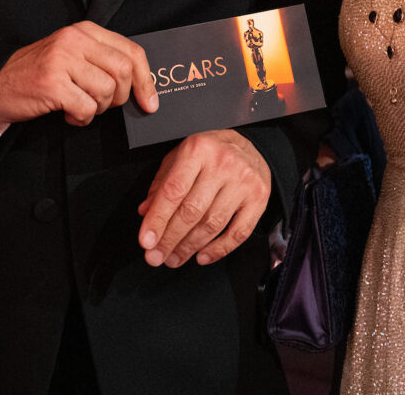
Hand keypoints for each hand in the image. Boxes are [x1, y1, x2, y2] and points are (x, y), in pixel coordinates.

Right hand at [0, 21, 156, 127]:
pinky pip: (85, 108)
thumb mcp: (73, 57)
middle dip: (120, 97)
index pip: (131, 51)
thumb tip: (143, 85)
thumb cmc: (40, 74)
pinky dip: (81, 119)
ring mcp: (61, 60)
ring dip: (97, 109)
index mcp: (84, 31)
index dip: (146, 80)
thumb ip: (103, 61)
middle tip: (103, 105)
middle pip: (123, 71)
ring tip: (79, 107)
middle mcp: (74, 40)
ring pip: (106, 91)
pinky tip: (68, 115)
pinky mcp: (51, 83)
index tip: (150, 102)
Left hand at [136, 129, 270, 268]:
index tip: (146, 241)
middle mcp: (223, 163)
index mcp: (199, 149)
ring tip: (174, 258)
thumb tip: (146, 212)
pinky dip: (218, 250)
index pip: (174, 191)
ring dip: (190, 247)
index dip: (158, 219)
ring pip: (213, 224)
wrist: (252, 145)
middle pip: (192, 211)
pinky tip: (202, 256)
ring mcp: (244, 182)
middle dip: (170, 239)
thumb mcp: (181, 156)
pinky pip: (238, 233)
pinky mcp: (259, 198)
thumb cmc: (211, 152)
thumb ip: (162, 183)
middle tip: (155, 257)